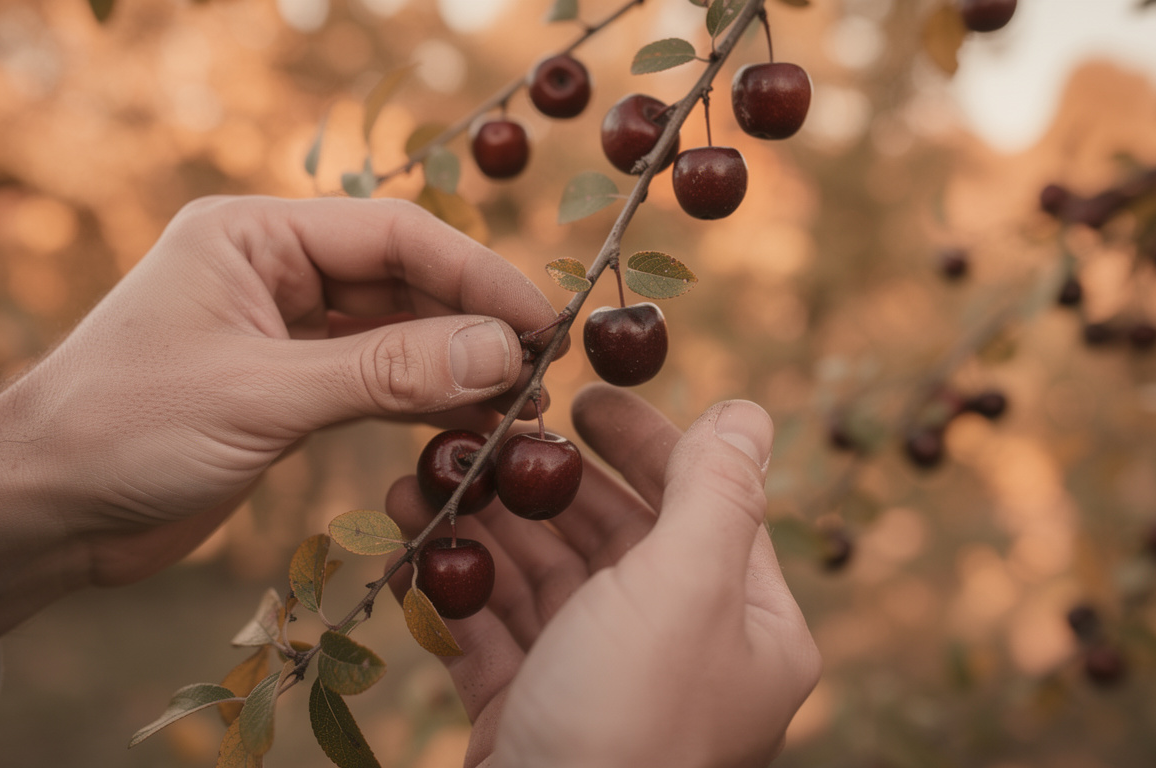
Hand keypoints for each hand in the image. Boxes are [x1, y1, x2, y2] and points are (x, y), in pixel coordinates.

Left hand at [0, 196, 558, 664]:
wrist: (42, 510)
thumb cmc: (129, 429)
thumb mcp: (263, 394)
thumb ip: (386, 372)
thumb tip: (502, 353)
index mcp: (255, 236)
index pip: (393, 237)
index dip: (475, 275)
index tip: (542, 321)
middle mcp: (274, 272)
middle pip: (402, 282)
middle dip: (471, 324)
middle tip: (541, 372)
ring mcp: (283, 331)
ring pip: (394, 335)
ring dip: (453, 366)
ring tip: (518, 404)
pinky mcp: (287, 390)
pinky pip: (373, 383)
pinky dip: (420, 402)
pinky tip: (468, 425)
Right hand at [385, 384, 819, 766]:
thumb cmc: (629, 720)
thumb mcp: (686, 585)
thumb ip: (717, 489)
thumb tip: (747, 410)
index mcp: (746, 625)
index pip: (704, 503)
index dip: (646, 442)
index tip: (584, 396)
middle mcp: (683, 654)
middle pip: (615, 537)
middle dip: (547, 483)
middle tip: (487, 430)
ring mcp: (604, 689)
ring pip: (548, 581)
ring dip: (489, 526)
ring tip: (426, 472)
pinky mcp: (534, 717)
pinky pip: (497, 633)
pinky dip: (457, 588)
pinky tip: (408, 539)